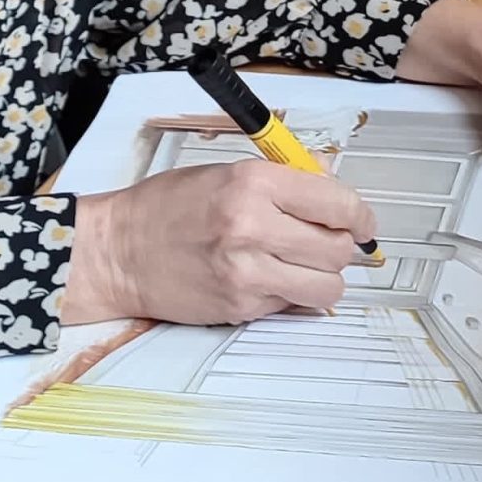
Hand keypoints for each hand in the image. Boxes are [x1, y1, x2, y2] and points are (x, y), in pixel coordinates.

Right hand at [61, 161, 377, 326]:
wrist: (119, 252)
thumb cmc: (167, 208)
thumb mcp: (226, 173)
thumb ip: (284, 181)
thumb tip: (333, 187)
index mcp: (253, 184)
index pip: (337, 203)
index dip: (360, 216)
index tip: (362, 222)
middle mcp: (253, 227)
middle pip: (339, 249)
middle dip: (342, 247)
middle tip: (327, 241)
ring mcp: (248, 273)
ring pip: (328, 287)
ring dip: (324, 278)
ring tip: (303, 265)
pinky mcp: (242, 307)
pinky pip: (294, 305)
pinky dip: (292, 294)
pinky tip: (269, 278)